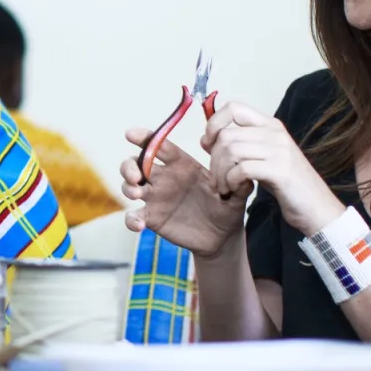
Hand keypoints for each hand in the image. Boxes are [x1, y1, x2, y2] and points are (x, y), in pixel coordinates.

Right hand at [120, 129, 248, 257]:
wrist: (221, 236)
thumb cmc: (226, 207)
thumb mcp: (235, 194)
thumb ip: (238, 183)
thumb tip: (243, 170)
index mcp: (181, 165)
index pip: (159, 146)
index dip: (144, 138)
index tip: (131, 134)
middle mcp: (164, 178)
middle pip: (136, 163)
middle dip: (129, 165)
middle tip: (137, 175)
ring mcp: (155, 198)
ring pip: (129, 186)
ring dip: (127, 187)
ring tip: (137, 193)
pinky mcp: (152, 218)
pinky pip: (133, 217)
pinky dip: (131, 219)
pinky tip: (138, 224)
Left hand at [201, 101, 342, 234]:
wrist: (318, 207)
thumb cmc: (287, 184)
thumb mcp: (263, 158)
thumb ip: (240, 145)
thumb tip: (206, 138)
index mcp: (271, 125)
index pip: (234, 107)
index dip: (214, 123)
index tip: (208, 143)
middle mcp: (275, 133)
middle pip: (227, 135)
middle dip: (213, 158)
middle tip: (216, 177)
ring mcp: (279, 150)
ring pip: (231, 151)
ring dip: (220, 172)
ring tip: (223, 187)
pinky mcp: (280, 170)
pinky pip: (242, 169)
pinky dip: (231, 181)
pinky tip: (234, 190)